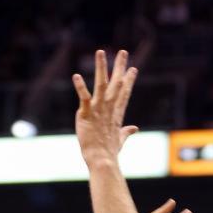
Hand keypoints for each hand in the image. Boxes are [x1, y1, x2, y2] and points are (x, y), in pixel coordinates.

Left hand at [73, 49, 137, 167]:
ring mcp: (98, 109)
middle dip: (119, 67)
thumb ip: (127, 132)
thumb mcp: (120, 139)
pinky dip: (80, 87)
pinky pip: (83, 97)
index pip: (124, 93)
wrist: (102, 159)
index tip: (133, 69)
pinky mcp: (86, 114)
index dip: (129, 80)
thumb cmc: (110, 152)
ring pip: (101, 84)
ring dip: (101, 67)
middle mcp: (109, 108)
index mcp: (117, 113)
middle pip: (116, 83)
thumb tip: (135, 129)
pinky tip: (76, 76)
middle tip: (123, 52)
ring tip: (100, 52)